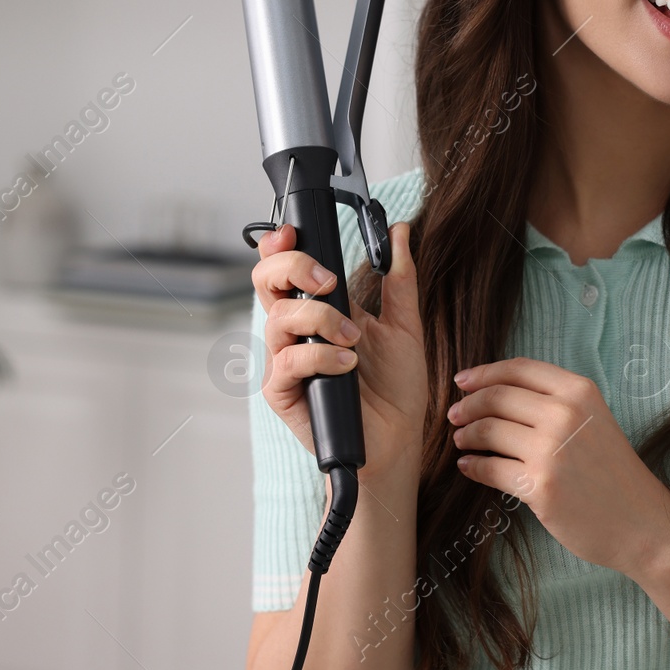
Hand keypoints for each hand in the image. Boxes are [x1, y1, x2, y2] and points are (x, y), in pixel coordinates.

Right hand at [251, 220, 426, 486]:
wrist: (398, 438)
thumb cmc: (396, 386)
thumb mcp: (404, 324)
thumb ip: (399, 279)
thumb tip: (400, 231)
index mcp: (316, 308)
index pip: (283, 267)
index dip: (278, 245)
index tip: (294, 233)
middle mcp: (294, 330)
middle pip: (265, 281)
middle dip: (292, 268)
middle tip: (330, 281)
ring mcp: (285, 360)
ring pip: (278, 318)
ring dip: (320, 319)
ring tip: (353, 339)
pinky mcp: (282, 392)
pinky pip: (287, 361)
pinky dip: (320, 357)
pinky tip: (347, 365)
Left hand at [447, 357, 669, 577]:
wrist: (641, 524)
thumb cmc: (612, 472)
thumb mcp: (592, 420)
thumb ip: (554, 401)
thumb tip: (493, 390)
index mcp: (579, 391)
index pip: (518, 369)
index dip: (483, 372)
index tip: (462, 382)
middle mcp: (564, 414)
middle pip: (497, 397)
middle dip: (468, 405)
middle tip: (455, 416)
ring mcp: (551, 450)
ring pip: (488, 431)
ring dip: (466, 435)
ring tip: (461, 441)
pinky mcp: (540, 486)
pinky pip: (490, 469)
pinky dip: (473, 466)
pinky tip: (469, 467)